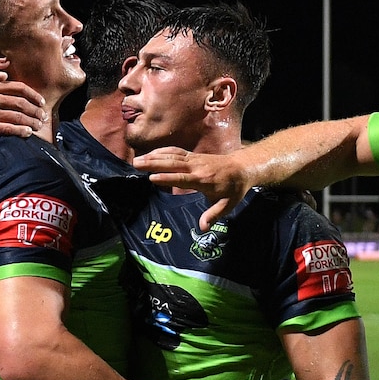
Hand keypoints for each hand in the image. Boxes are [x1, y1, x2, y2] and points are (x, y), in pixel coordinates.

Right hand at [0, 68, 46, 143]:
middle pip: (20, 103)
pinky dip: (19, 131)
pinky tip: (27, 133)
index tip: (41, 101)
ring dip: (31, 122)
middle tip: (43, 116)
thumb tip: (4, 73)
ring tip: (38, 126)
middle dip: (35, 110)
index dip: (33, 95)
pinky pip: (6, 129)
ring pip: (16, 116)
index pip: (18, 87)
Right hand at [132, 147, 250, 230]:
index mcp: (203, 179)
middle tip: (136, 164)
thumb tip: (203, 228)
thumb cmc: (234, 189)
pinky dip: (162, 151)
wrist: (242, 167)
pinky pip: (175, 151)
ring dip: (154, 156)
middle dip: (153, 163)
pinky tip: (150, 154)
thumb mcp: (227, 205)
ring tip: (137, 159)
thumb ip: (213, 215)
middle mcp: (197, 166)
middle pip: (172, 163)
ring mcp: (194, 159)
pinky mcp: (193, 155)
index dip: (167, 177)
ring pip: (172, 155)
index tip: (151, 178)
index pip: (182, 177)